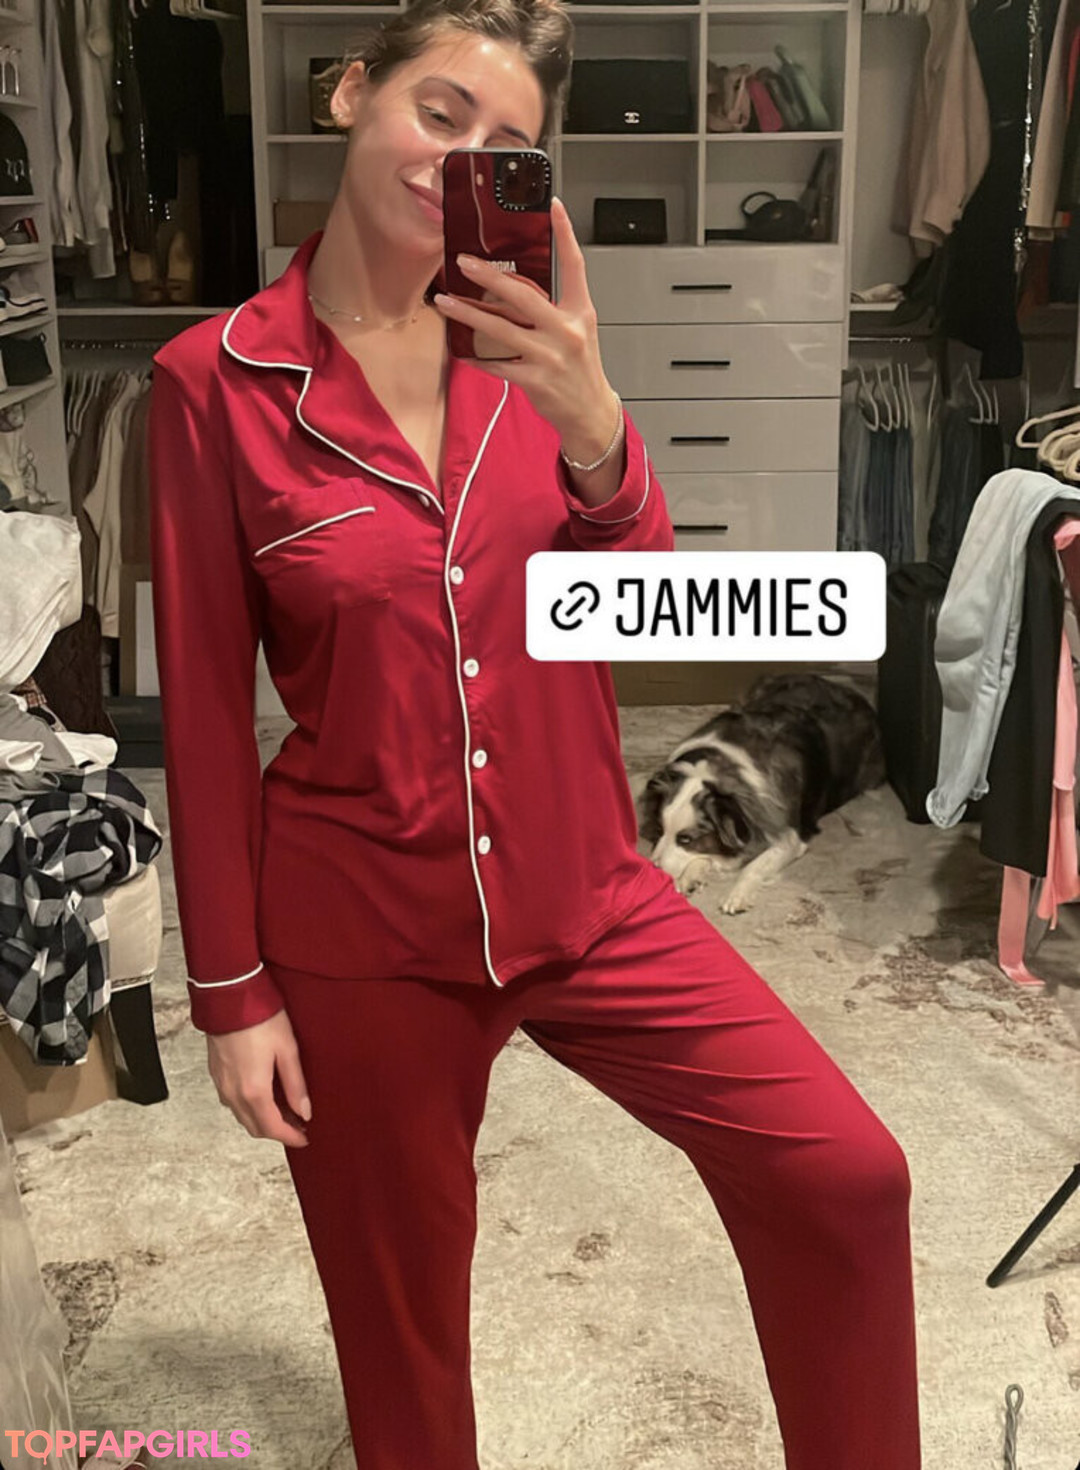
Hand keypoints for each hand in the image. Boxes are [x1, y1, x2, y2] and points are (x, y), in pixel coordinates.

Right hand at [206, 1008, 311, 1147]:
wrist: (228, 998)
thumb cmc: (260, 1019)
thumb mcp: (287, 1050)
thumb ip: (296, 1085)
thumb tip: (304, 1112)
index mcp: (253, 1091)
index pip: (272, 1128)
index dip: (291, 1137)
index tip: (305, 1139)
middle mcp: (233, 1094)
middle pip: (255, 1127)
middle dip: (277, 1131)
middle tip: (298, 1125)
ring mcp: (222, 1085)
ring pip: (242, 1116)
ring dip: (263, 1120)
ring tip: (285, 1111)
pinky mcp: (217, 1075)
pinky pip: (233, 1103)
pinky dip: (250, 1108)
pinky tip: (264, 1096)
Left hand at [432, 197, 616, 451]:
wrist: (589, 410)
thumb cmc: (579, 367)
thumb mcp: (577, 330)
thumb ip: (551, 307)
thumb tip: (511, 286)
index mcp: (580, 312)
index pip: (574, 265)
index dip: (566, 234)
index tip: (554, 206)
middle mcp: (566, 330)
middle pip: (522, 295)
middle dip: (488, 276)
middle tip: (464, 262)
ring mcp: (550, 356)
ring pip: (500, 329)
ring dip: (467, 314)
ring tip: (445, 302)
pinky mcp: (535, 380)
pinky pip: (497, 363)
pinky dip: (477, 356)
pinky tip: (462, 349)